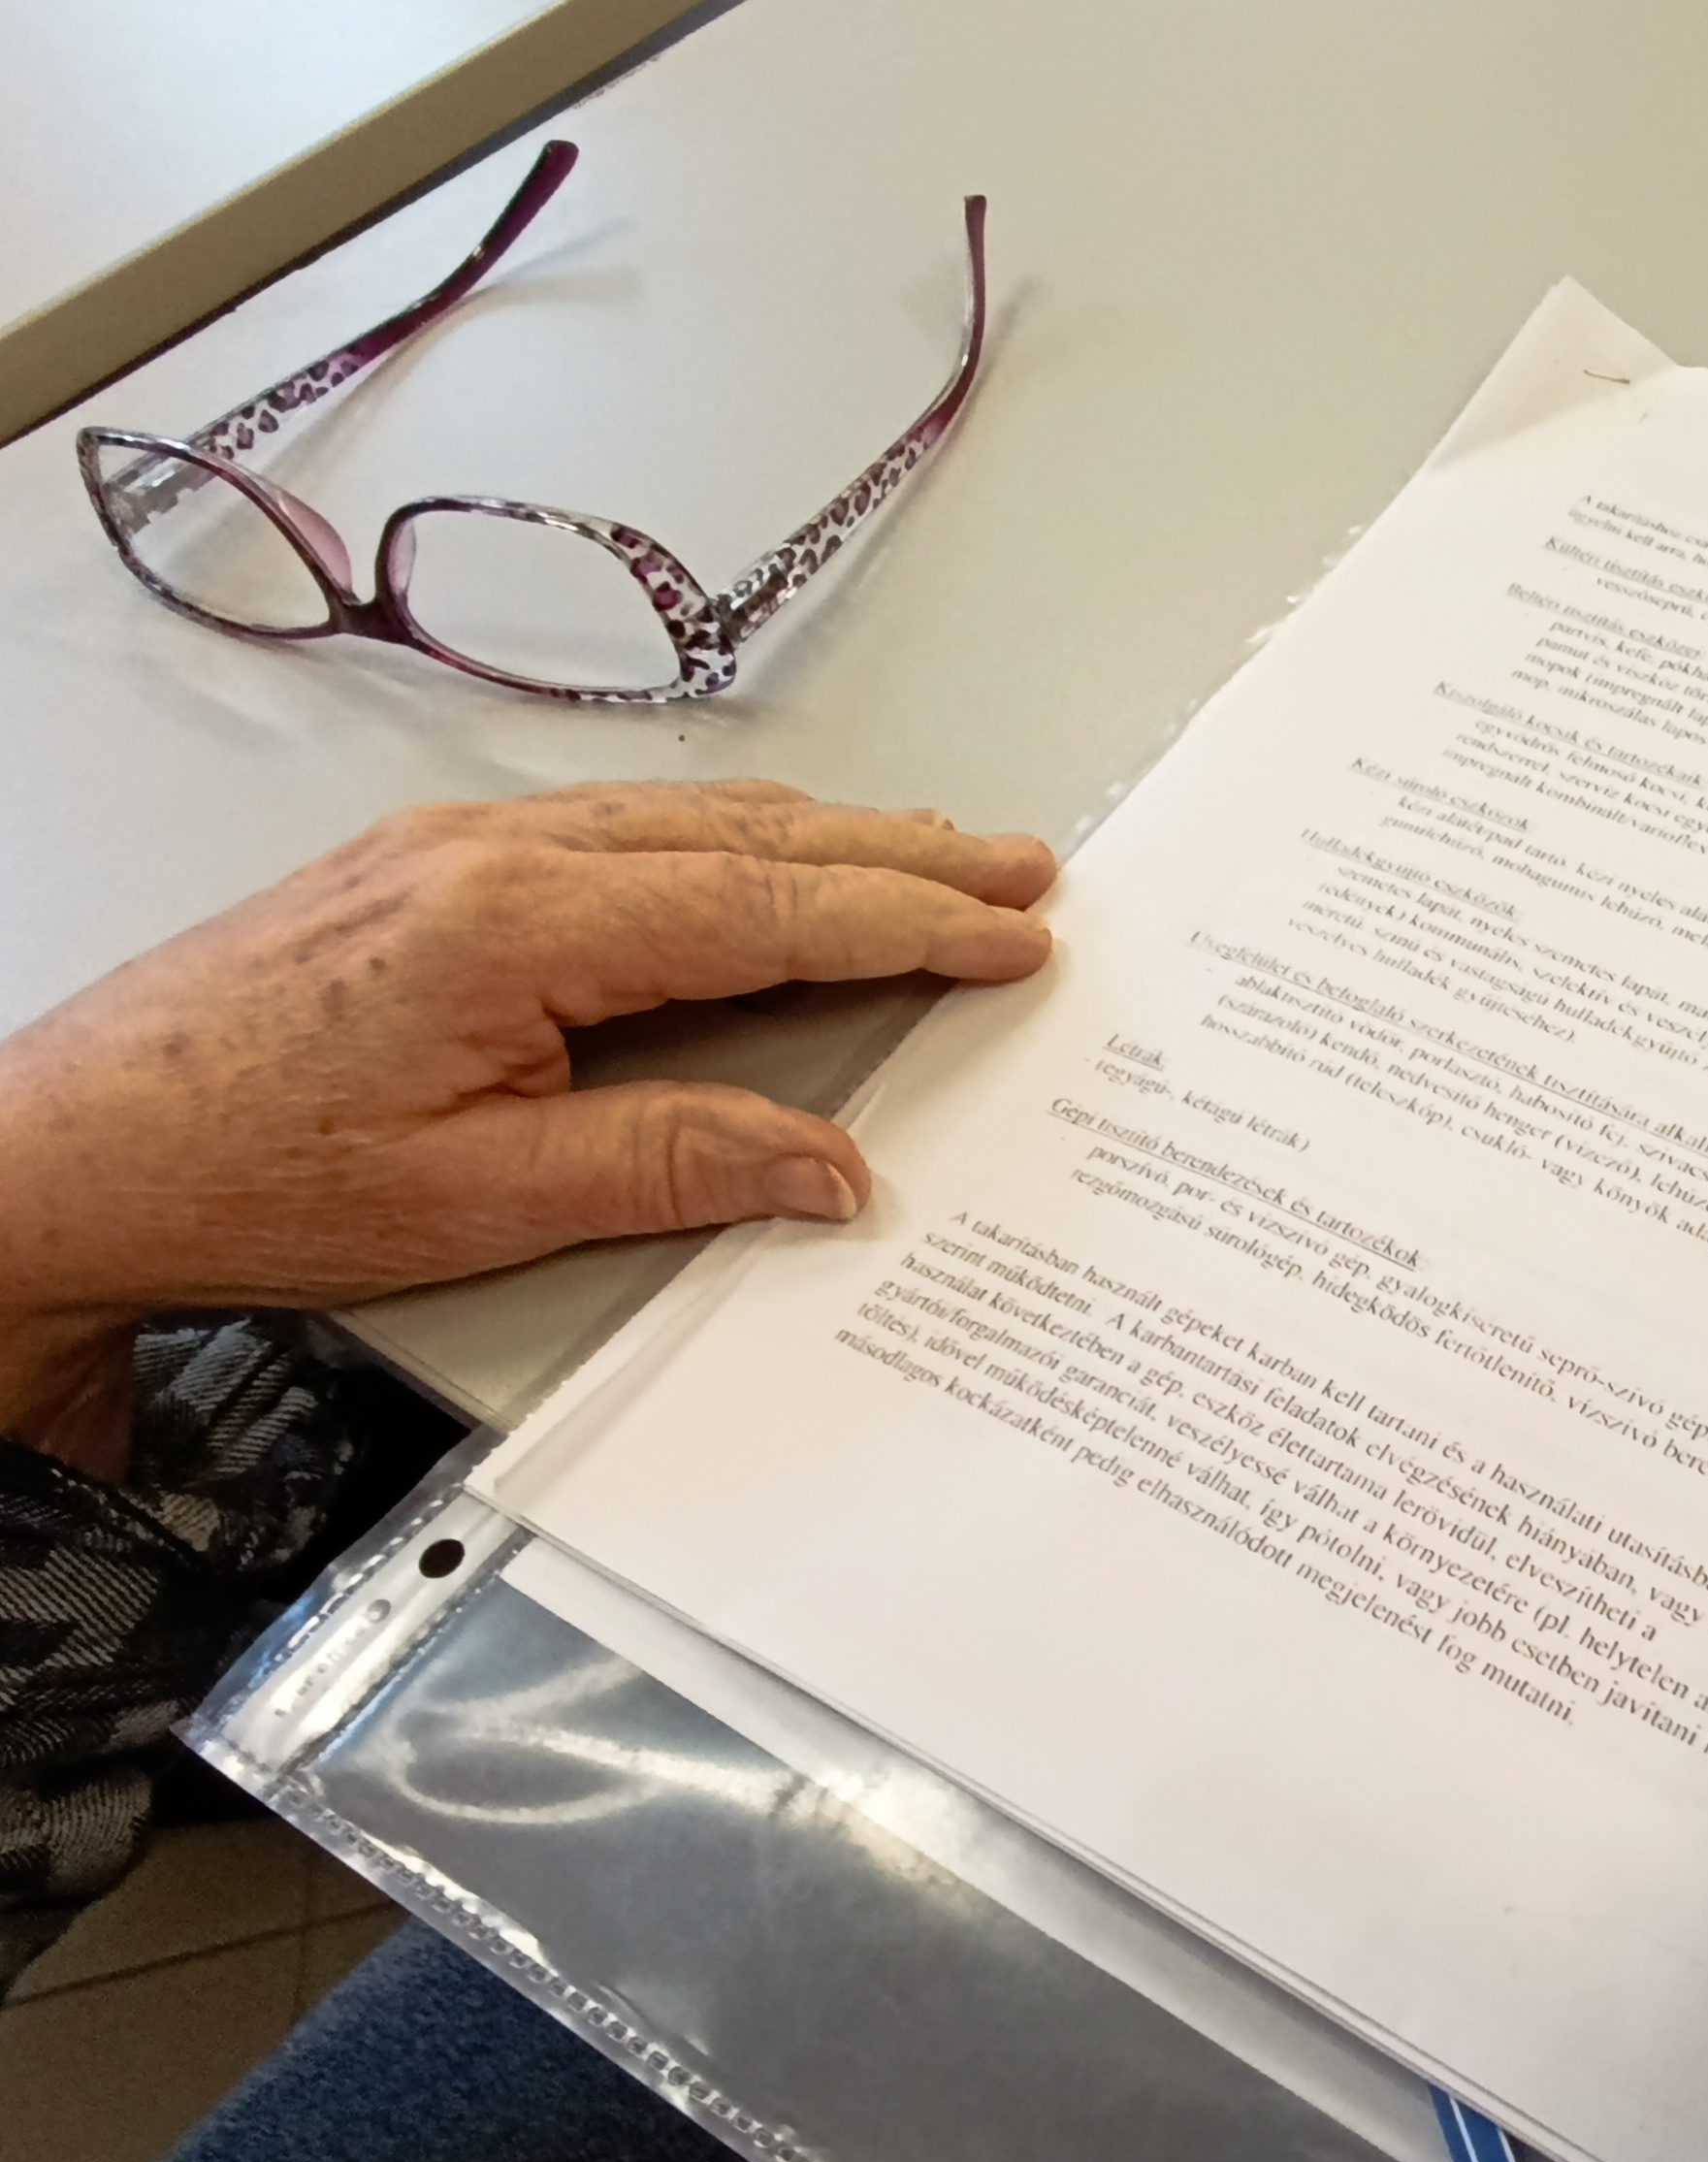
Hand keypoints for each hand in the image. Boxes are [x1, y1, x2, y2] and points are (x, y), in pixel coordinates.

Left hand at [0, 782, 1056, 1475]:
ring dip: (825, 838)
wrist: (64, 1155)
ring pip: (688, 821)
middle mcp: (491, 854)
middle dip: (902, 851)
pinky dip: (730, 843)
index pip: (770, 906)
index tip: (1012, 931)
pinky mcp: (423, 871)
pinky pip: (621, 831)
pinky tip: (764, 862)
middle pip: (748, 837)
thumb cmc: (239, 1173)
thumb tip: (827, 1162)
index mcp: (518, 922)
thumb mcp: (483, 1201)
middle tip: (1019, 866)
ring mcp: (453, 848)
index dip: (911, 919)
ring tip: (930, 856)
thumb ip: (675, 1163)